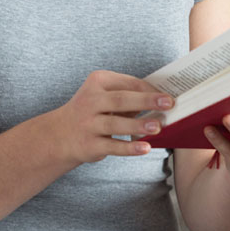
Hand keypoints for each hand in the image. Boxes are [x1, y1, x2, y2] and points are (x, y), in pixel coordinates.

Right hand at [50, 70, 173, 163]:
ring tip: (157, 127)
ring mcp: (88, 124)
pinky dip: (129, 148)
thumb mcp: (106, 96)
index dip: (150, 89)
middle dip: (146, 101)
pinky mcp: (88, 144)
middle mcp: (90, 101)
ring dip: (138, 125)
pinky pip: (111, 146)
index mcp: (98, 82)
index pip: (128, 83)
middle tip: (169, 103)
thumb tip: (164, 101)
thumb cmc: (94, 111)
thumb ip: (130, 96)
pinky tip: (145, 148)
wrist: (59, 135)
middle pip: (120, 100)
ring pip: (115, 123)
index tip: (169, 95)